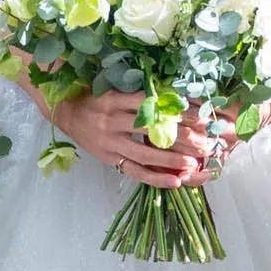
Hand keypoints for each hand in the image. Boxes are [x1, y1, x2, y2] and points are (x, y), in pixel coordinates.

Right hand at [46, 87, 217, 187]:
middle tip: (205, 142)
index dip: (180, 111)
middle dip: (182, 136)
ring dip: (171, 160)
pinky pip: (134, 171)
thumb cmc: (96, 96)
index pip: (154, 105)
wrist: (65, 111)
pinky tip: (175, 182)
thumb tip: (177, 97)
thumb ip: (141, 94)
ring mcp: (110, 142)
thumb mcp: (116, 88)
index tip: (203, 115)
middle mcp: (113, 120)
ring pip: (145, 154)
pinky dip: (155, 179)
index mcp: (118, 99)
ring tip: (194, 164)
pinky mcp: (109, 158)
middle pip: (153, 129)